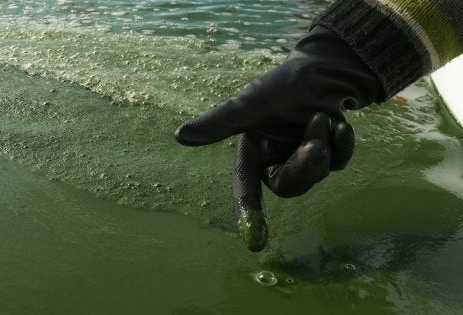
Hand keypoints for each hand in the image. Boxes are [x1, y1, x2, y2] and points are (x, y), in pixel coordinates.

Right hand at [174, 26, 382, 251]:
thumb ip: (219, 122)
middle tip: (315, 139)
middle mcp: (275, 160)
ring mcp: (303, 160)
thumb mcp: (251, 103)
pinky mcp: (329, 154)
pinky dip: (343, 142)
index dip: (248, 214)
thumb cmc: (283, 85)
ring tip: (321, 117)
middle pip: (290, 186)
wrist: (324, 69)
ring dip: (323, 144)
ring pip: (317, 175)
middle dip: (305, 164)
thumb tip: (179, 136)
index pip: (246, 188)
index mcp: (252, 152)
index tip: (255, 244)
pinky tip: (339, 123)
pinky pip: (339, 163)